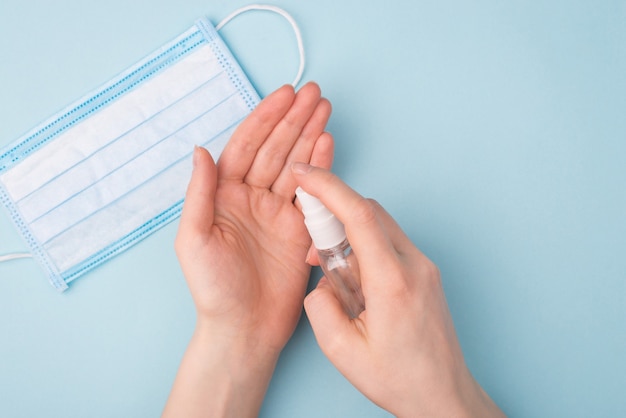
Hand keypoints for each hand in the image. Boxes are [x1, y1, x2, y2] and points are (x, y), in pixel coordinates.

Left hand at [163, 83, 333, 417]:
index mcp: (224, 196)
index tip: (285, 95)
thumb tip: (201, 150)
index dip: (266, 118)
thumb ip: (199, 194)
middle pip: (275, 149)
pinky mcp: (300, 229)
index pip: (247, 146)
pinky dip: (321, 167)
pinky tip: (328, 144)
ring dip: (310, 135)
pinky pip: (312, 192)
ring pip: (296, 164)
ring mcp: (278, 212)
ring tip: (325, 108)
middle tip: (315, 93)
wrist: (244, 328)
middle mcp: (252, 198)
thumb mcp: (193, 240)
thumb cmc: (213, 290)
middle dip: (294, 119)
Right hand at [292, 164, 504, 417]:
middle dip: (333, 214)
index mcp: (393, 282)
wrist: (442, 395)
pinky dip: (364, 246)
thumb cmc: (399, 378)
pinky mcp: (425, 271)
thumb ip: (319, 306)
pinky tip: (354, 279)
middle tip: (311, 242)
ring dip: (349, 234)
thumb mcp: (341, 351)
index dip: (328, 187)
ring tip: (333, 272)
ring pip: (380, 225)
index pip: (360, 215)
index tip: (304, 175)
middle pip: (370, 211)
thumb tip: (319, 280)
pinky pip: (389, 241)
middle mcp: (414, 265)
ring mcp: (424, 266)